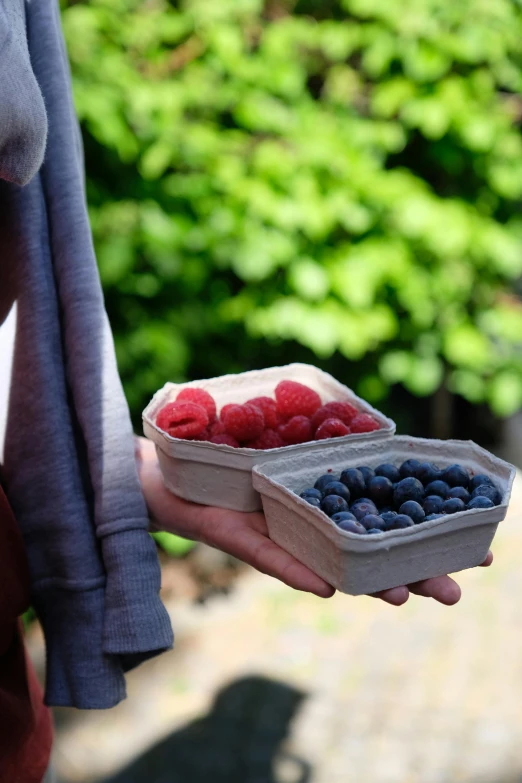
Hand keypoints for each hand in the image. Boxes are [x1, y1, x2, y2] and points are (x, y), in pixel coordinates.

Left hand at [135, 437, 492, 604]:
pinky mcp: (242, 538)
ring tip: (404, 596)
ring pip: (330, 565)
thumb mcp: (289, 442)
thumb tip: (381, 431)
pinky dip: (296, 569)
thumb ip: (328, 441)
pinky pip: (271, 557)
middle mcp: (311, 529)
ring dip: (366, 582)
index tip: (478, 546)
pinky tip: (326, 587)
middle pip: (369, 554)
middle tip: (456, 589)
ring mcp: (280, 537)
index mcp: (330, 506)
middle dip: (412, 570)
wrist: (168, 472)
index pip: (389, 524)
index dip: (429, 536)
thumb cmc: (230, 456)